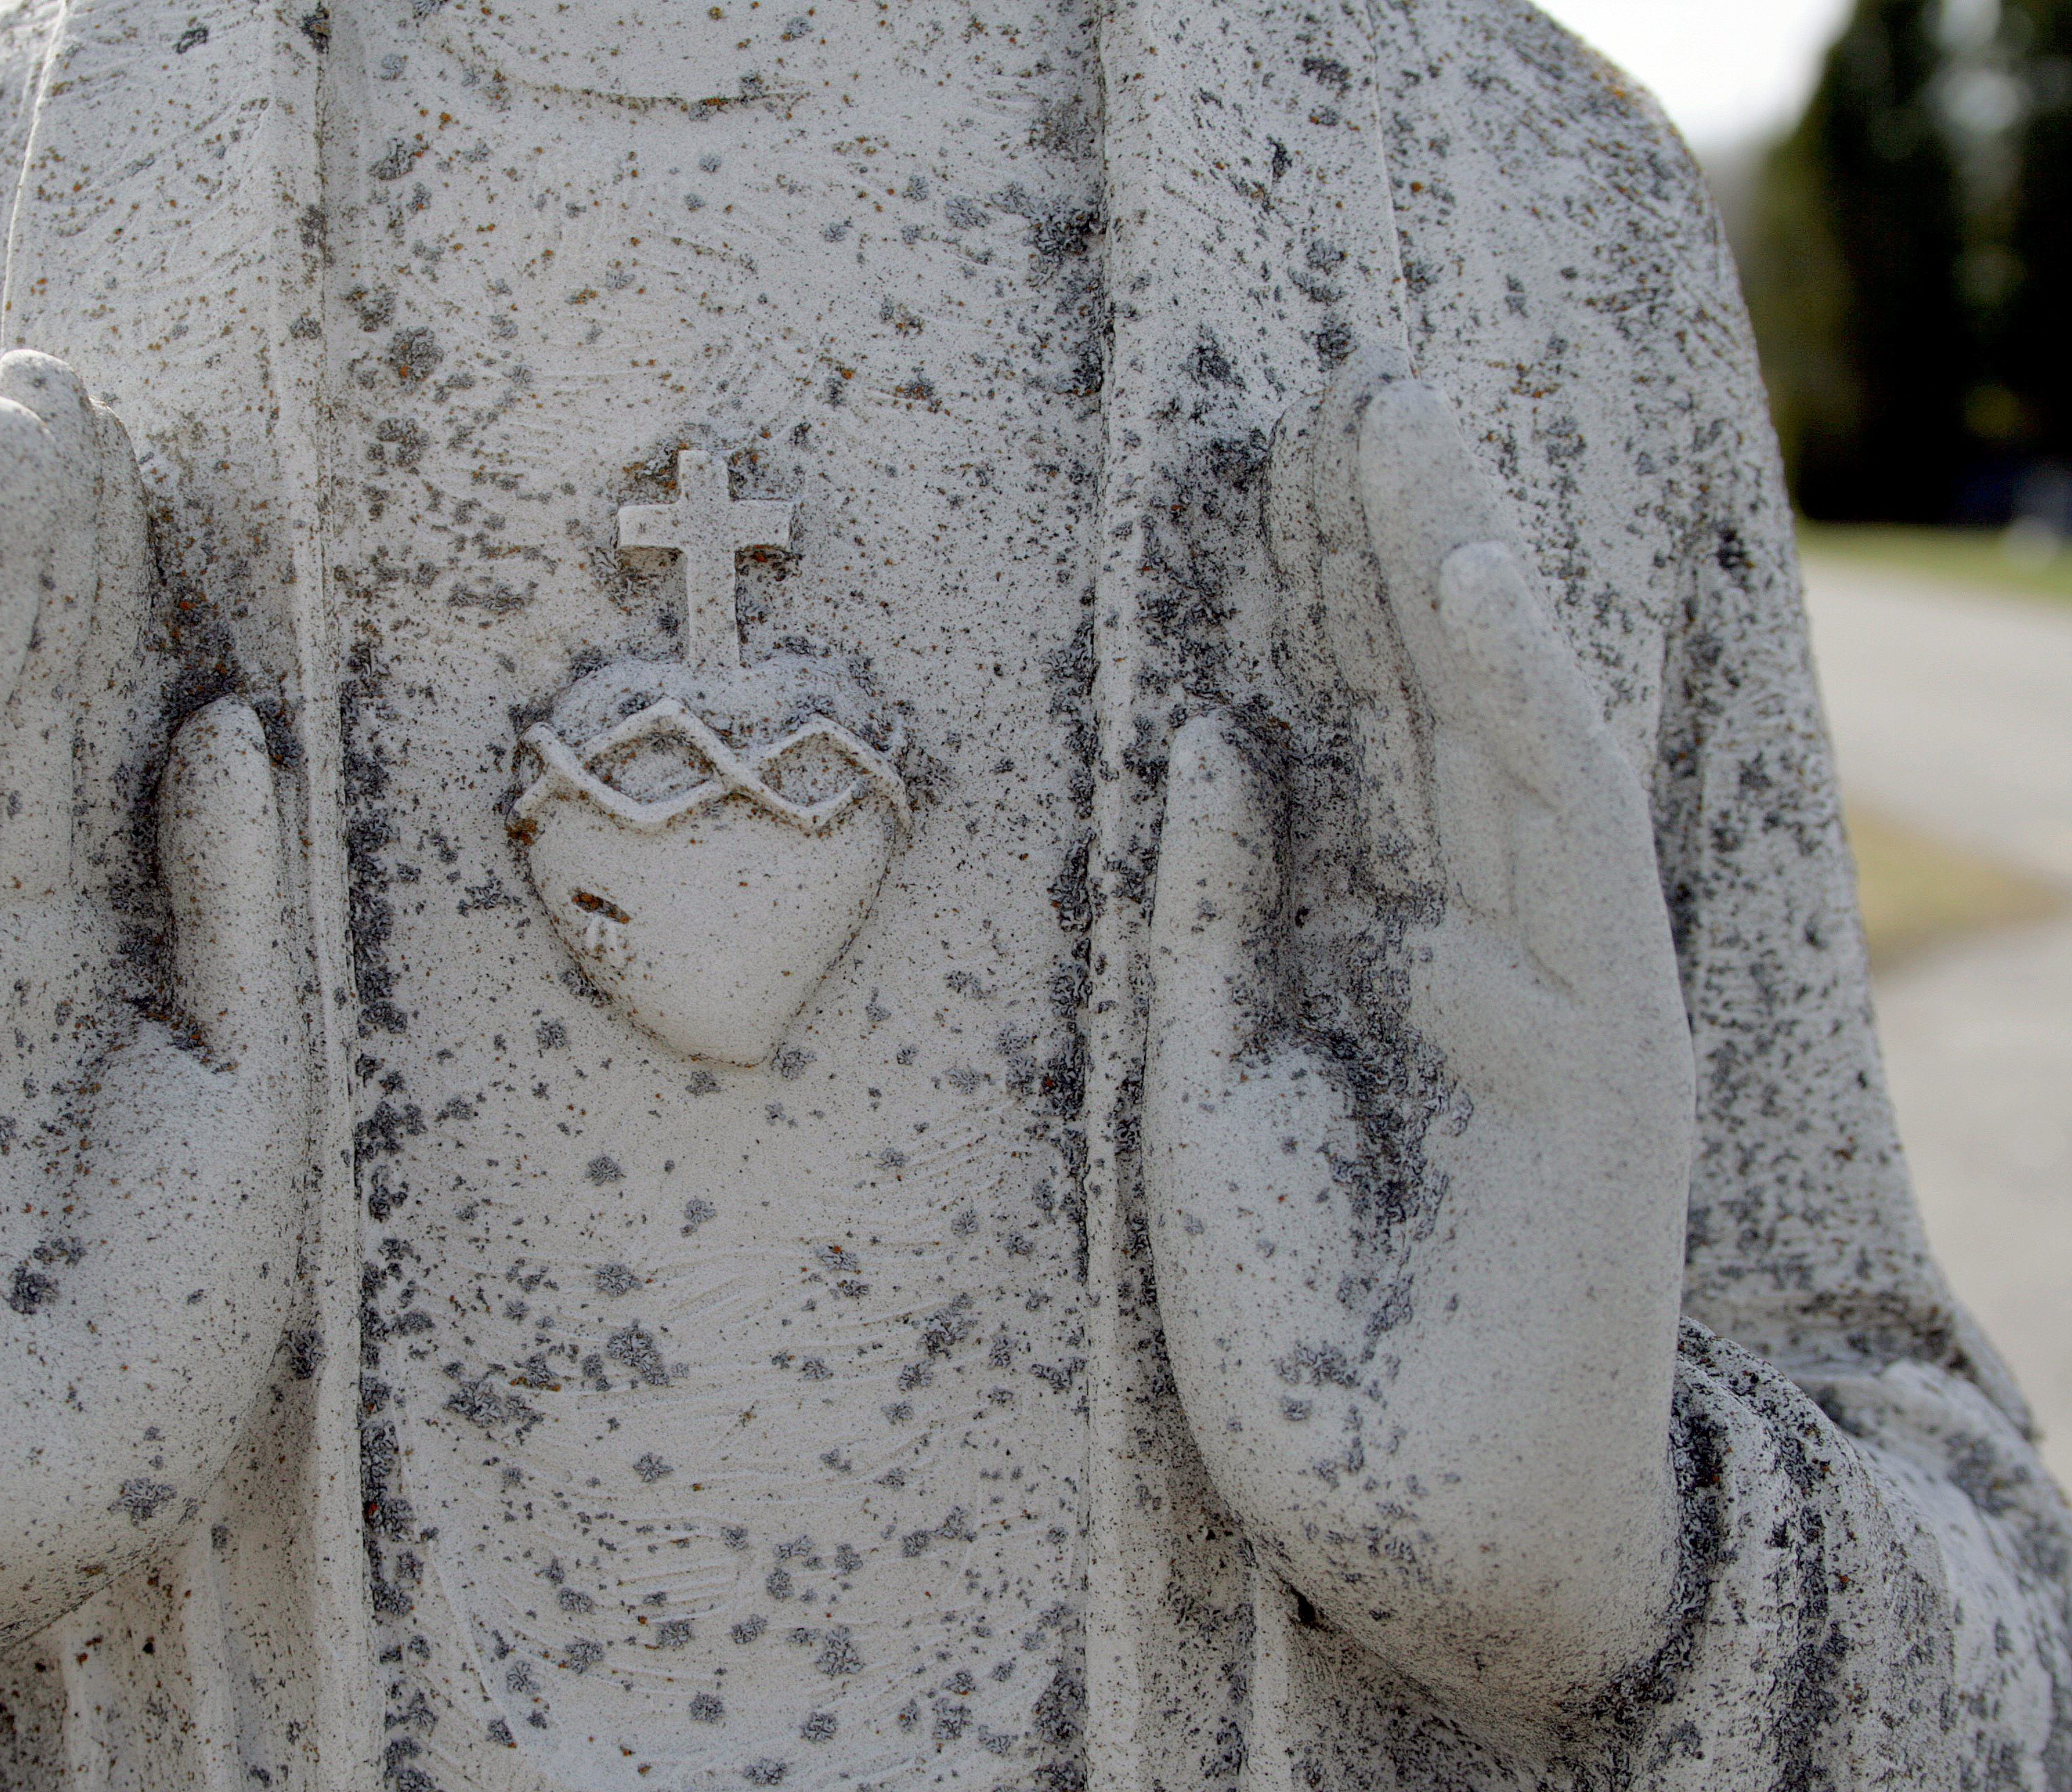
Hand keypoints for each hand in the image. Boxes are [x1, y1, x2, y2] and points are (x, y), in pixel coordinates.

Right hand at [0, 353, 306, 1693]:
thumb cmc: (166, 1318)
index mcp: (90, 950)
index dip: (120, 597)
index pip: (96, 736)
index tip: (158, 460)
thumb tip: (226, 718)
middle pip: (6, 702)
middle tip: (72, 385)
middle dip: (40, 545)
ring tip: (13, 430)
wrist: (48, 1497)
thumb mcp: (259, 1086)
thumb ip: (233, 905)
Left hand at [1144, 371, 1693, 1709]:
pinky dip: (1524, 722)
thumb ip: (1217, 919)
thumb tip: (1216, 734)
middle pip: (1454, 717)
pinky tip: (1470, 595)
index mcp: (1404, 947)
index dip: (1336, 592)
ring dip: (1474, 594)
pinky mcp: (1609, 1064)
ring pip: (1523, 752)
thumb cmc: (1297, 1315)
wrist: (1380, 1509)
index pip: (1376, 734)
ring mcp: (1568, 1000)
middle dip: (1407, 550)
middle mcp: (1501, 949)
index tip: (1284, 452)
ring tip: (1415, 445)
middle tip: (1360, 388)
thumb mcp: (1203, 1083)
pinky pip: (1566, 857)